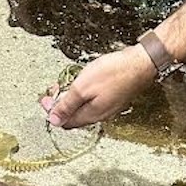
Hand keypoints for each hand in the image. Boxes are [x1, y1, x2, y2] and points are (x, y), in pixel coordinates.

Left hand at [40, 45, 154, 128]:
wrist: (141, 62)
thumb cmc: (114, 72)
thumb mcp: (83, 87)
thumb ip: (67, 104)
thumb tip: (53, 120)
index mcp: (91, 115)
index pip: (66, 122)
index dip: (52, 112)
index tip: (45, 98)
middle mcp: (101, 114)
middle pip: (74, 116)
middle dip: (60, 104)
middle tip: (53, 90)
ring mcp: (109, 105)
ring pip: (84, 108)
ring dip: (71, 99)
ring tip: (66, 85)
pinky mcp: (115, 96)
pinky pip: (94, 100)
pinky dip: (83, 94)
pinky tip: (83, 84)